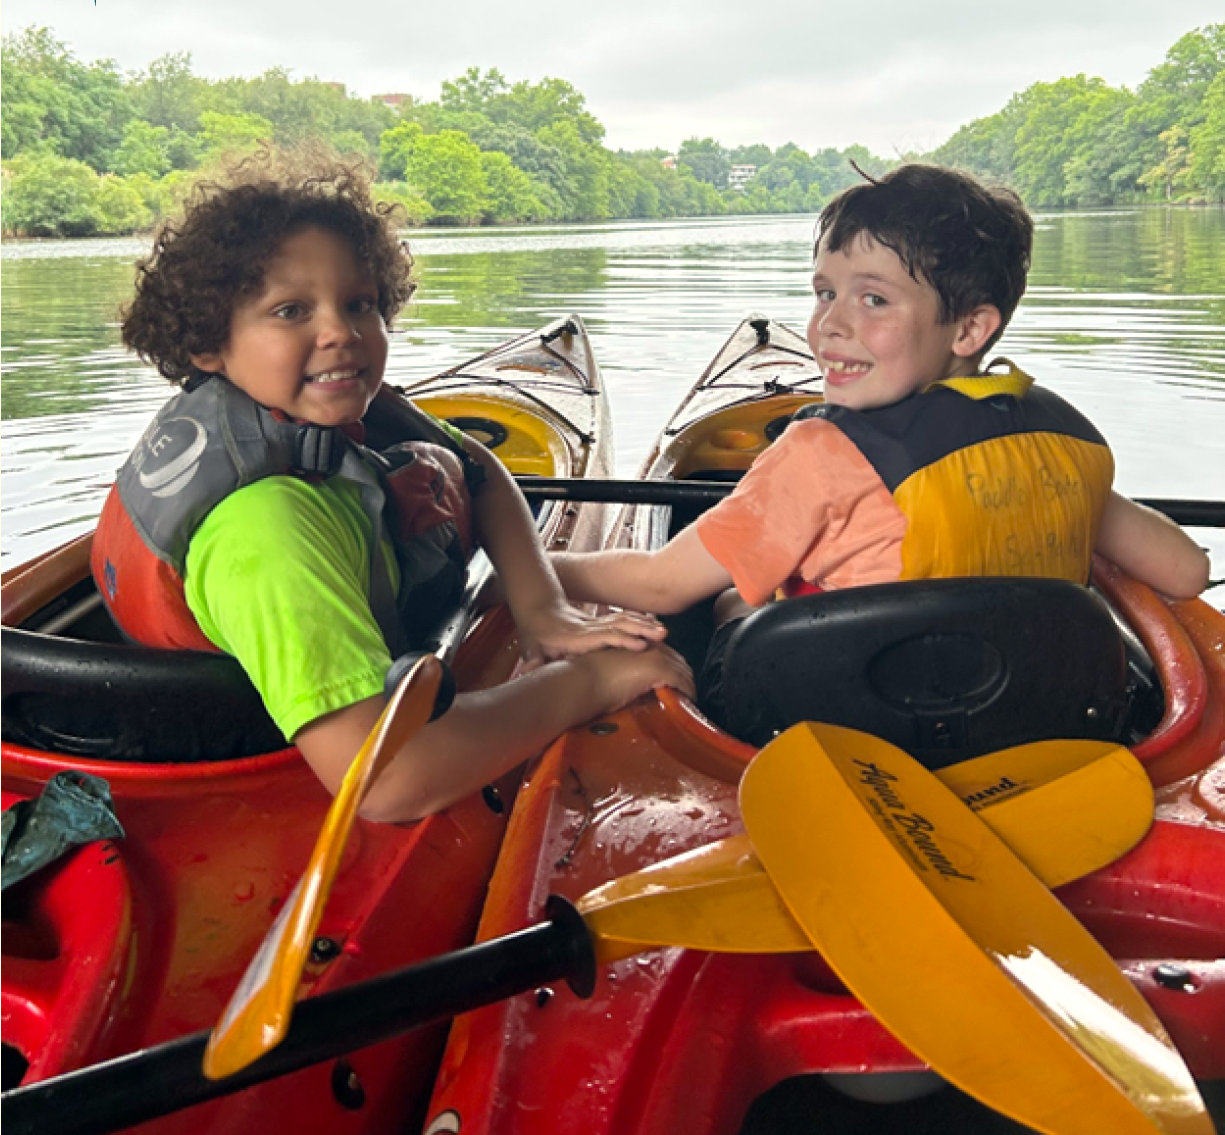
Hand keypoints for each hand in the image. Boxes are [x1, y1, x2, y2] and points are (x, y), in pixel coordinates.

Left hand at [516, 600, 666, 669]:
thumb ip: (532, 659)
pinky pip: (622, 619)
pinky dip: (638, 620)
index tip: (641, 645)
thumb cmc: (535, 634)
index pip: (604, 636)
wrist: (537, 609)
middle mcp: (590, 628)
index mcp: (576, 637)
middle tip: (663, 635)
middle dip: (642, 630)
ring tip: (664, 630)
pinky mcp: (599, 623)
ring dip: (644, 624)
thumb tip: (528, 668)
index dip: (622, 640)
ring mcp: (596, 623)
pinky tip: (652, 623)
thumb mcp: (530, 647)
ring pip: (623, 620)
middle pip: (620, 625)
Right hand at [574, 643, 695, 716]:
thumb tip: (642, 689)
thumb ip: (628, 674)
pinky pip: (681, 679)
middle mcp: (647, 645)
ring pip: (682, 668)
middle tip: (688, 693)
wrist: (580, 682)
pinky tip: (689, 699)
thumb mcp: (612, 671)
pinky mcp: (657, 667)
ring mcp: (653, 655)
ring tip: (691, 698)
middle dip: (685, 676)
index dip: (675, 668)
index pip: (666, 653)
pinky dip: (688, 689)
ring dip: (688, 684)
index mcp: (636, 642)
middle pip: (678, 659)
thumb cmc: (588, 681)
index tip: (679, 683)